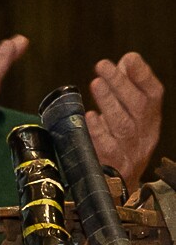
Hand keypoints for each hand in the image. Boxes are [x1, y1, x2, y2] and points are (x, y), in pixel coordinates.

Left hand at [87, 51, 162, 191]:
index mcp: (151, 119)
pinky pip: (107, 147)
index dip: (142, 76)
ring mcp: (130, 150)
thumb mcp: (131, 117)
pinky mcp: (113, 165)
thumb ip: (128, 88)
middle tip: (103, 65)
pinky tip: (90, 118)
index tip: (129, 58)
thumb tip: (126, 60)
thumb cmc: (123, 143)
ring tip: (96, 84)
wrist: (119, 186)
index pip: (153, 94)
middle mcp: (145, 134)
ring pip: (123, 125)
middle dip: (120, 84)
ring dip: (109, 102)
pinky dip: (98, 131)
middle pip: (138, 106)